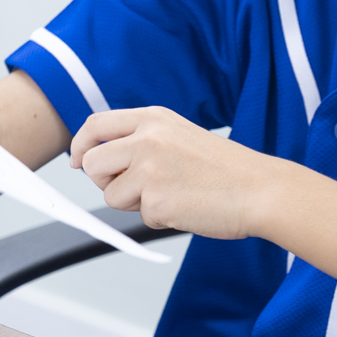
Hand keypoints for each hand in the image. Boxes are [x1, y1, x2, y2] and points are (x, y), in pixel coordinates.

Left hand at [69, 107, 288, 239]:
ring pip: (111, 195)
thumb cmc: (224, 168)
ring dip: (134, 203)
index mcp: (154, 118)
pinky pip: (139, 216)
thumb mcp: (179, 135)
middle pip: (92, 162)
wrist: (258, 189)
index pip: (97, 124)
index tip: (78, 160)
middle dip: (104, 180)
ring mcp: (150, 170)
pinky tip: (184, 206)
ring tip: (171, 194)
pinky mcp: (156, 201)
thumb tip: (99, 156)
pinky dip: (158, 218)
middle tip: (132, 188)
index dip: (81, 144)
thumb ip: (142, 139)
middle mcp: (147, 139)